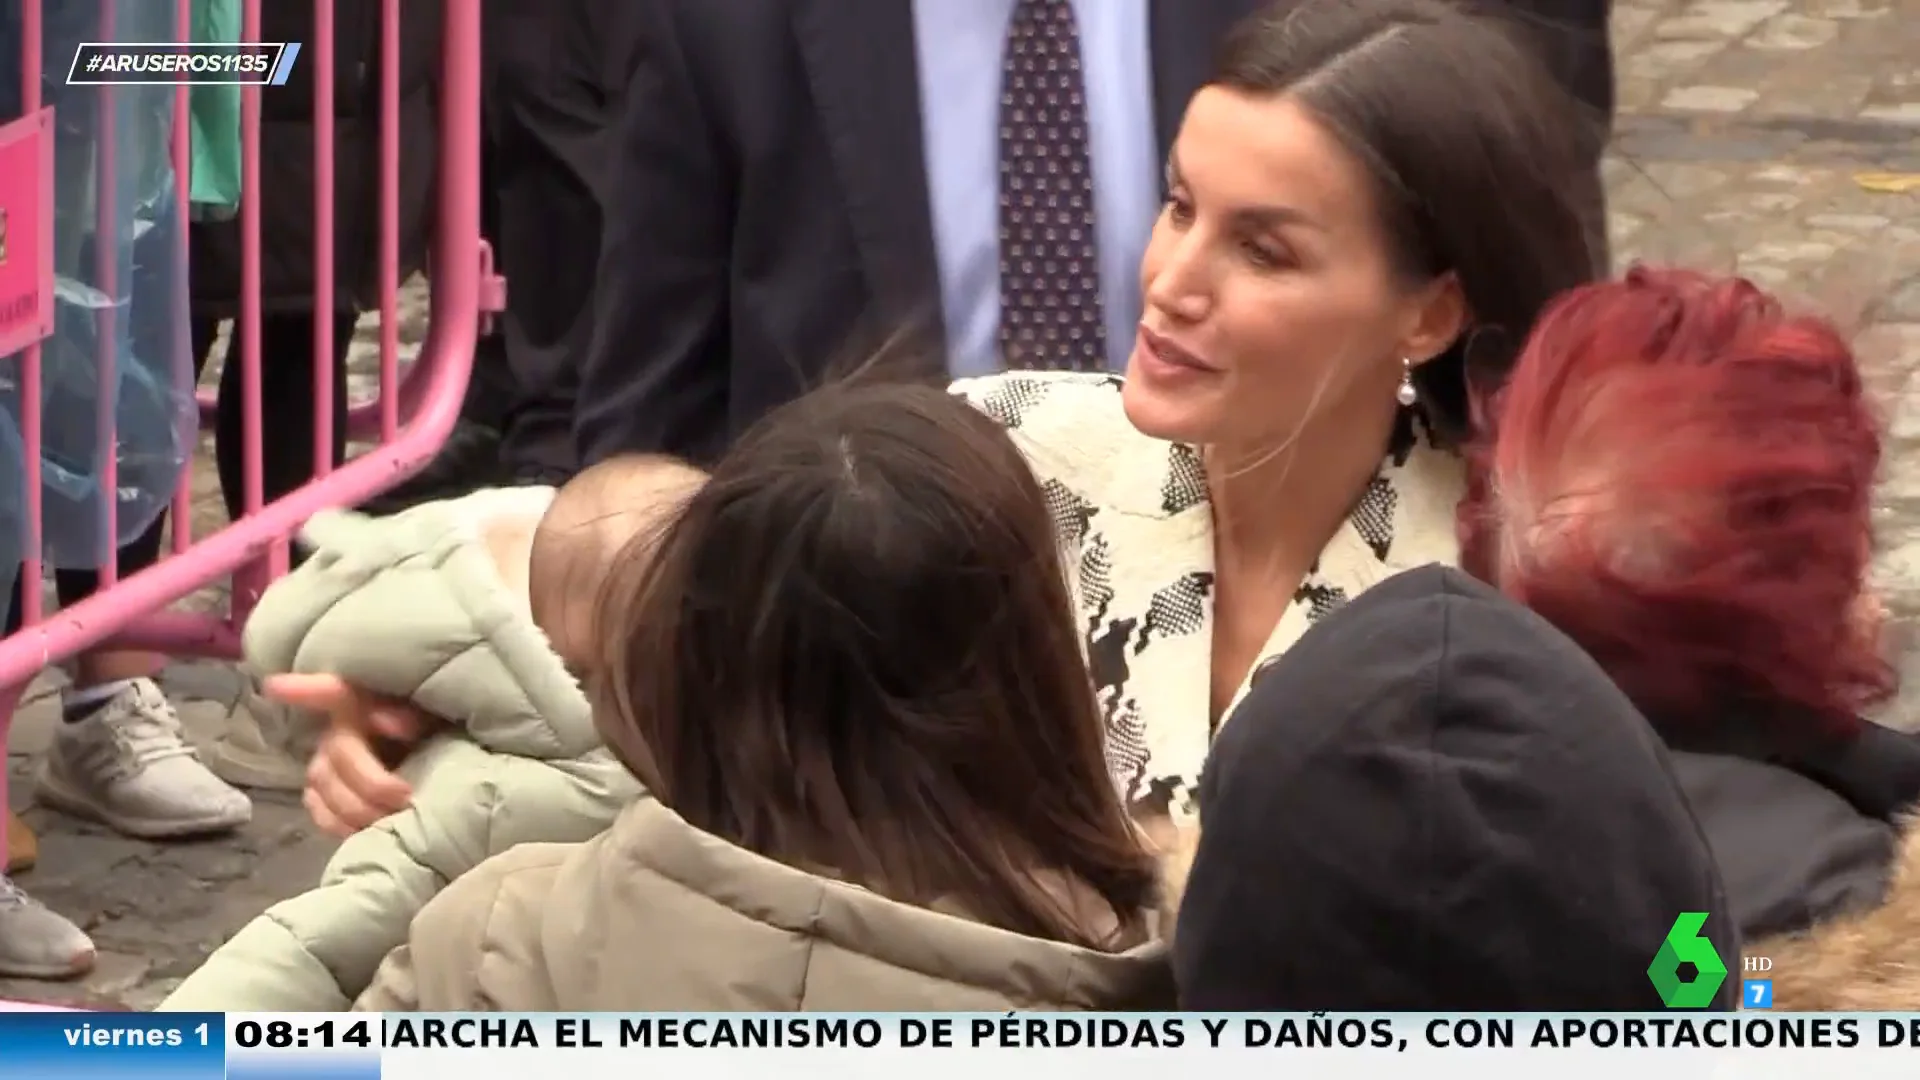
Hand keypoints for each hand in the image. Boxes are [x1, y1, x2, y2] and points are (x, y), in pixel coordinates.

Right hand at [265, 673, 435, 836]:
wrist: (431, 772)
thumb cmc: (434, 736)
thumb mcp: (433, 721)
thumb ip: (413, 717)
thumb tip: (396, 725)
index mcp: (362, 705)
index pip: (332, 692)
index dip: (306, 689)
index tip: (275, 686)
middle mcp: (337, 732)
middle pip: (339, 753)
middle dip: (371, 781)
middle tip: (404, 796)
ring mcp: (324, 766)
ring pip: (325, 787)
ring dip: (359, 807)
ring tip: (392, 817)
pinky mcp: (321, 797)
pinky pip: (320, 813)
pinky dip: (341, 826)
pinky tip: (363, 830)